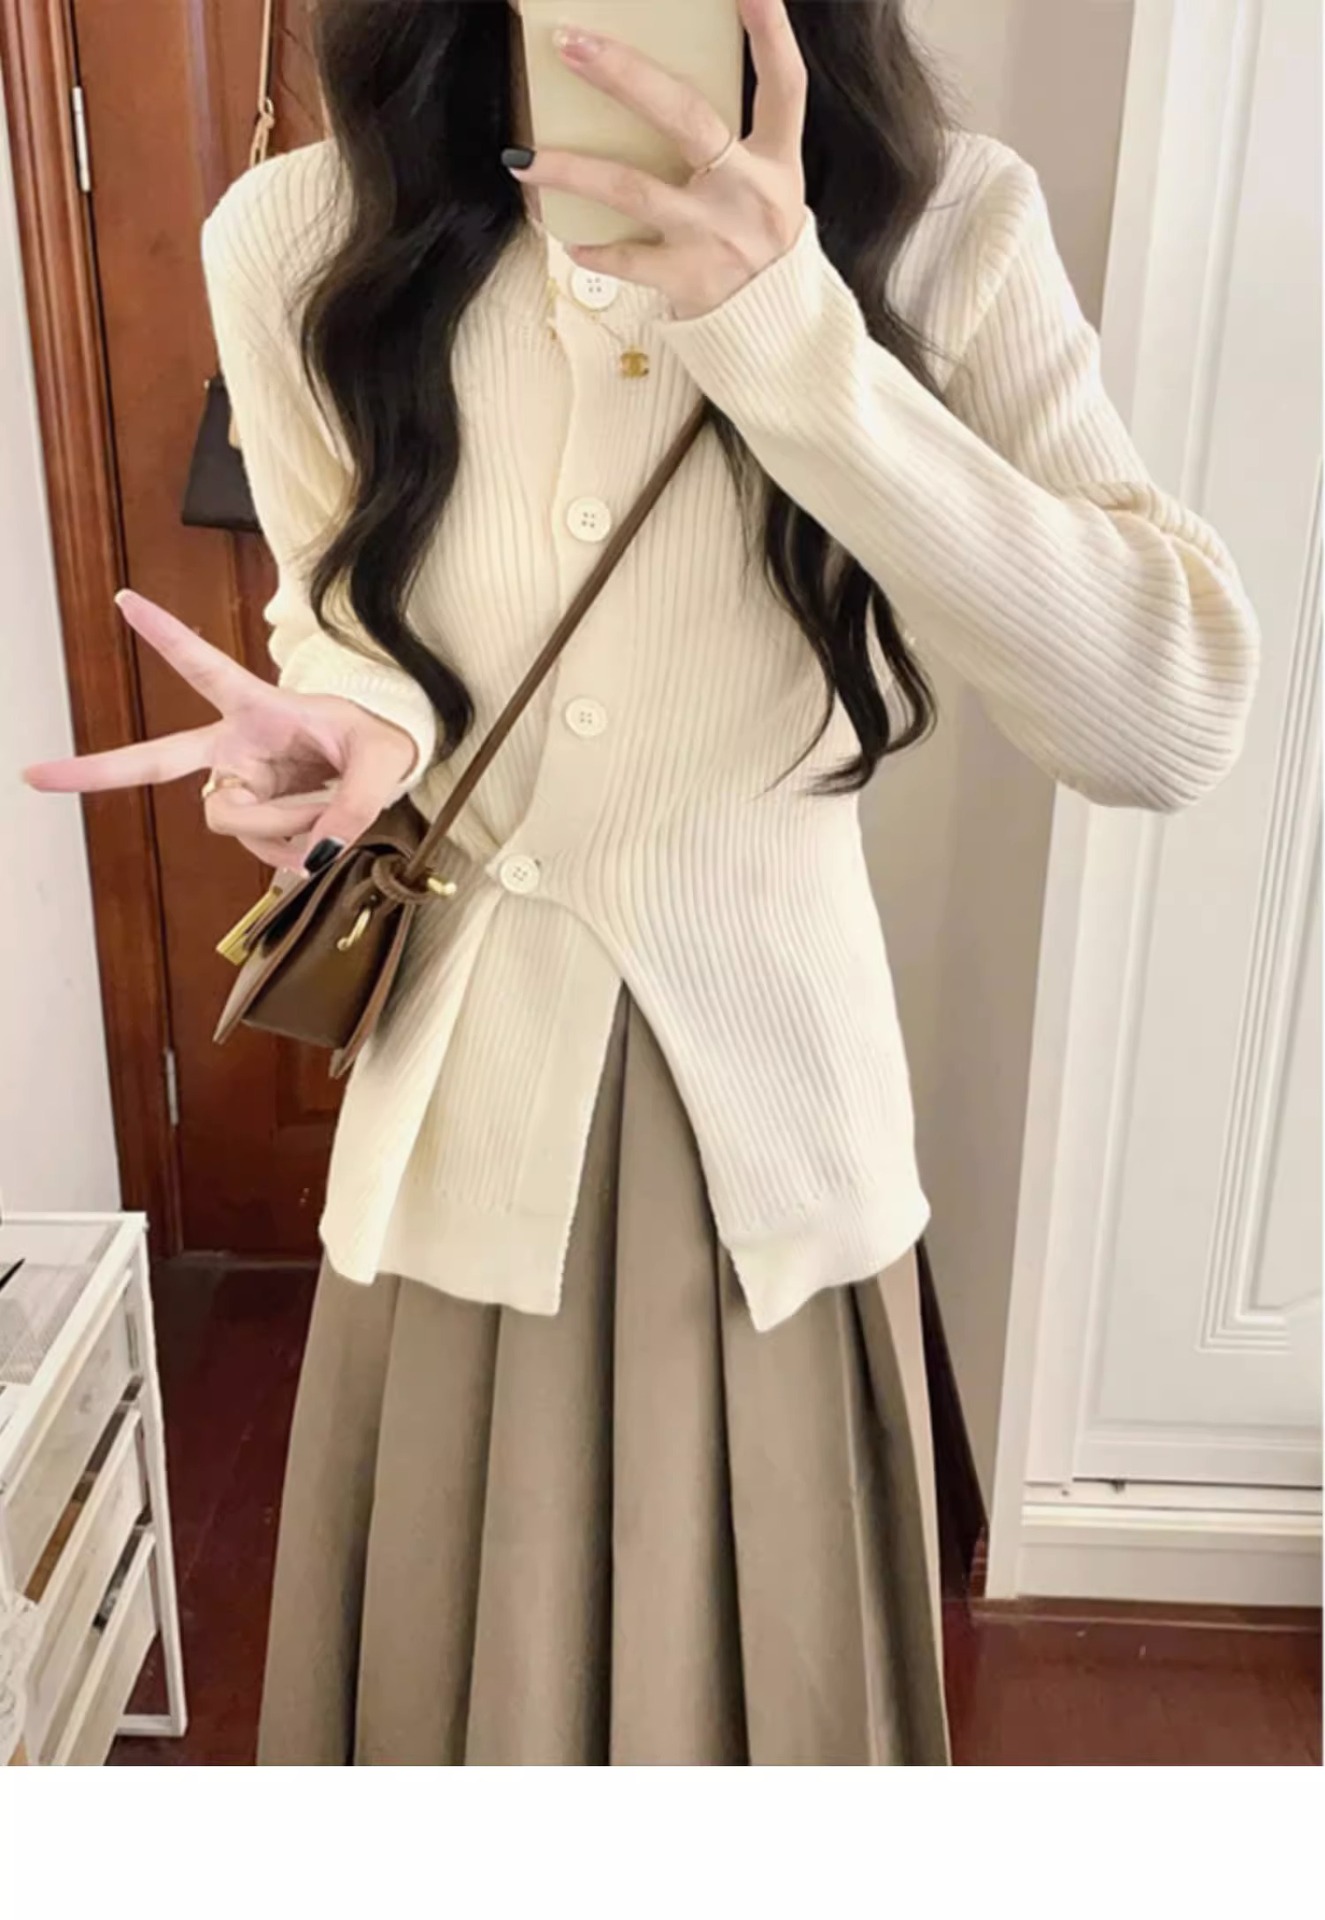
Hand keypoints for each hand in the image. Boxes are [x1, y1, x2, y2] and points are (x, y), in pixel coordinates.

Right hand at [23, 591, 418, 871]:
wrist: (383, 768)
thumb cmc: (379, 743)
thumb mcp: (383, 763)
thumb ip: (355, 805)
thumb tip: (317, 855)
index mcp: (259, 706)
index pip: (208, 668)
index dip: (170, 637)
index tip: (127, 602)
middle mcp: (234, 745)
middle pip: (158, 761)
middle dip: (98, 770)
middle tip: (34, 774)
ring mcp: (237, 784)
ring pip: (229, 820)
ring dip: (283, 826)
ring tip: (327, 809)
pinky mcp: (250, 819)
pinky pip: (258, 849)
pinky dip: (292, 851)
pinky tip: (316, 836)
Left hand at [513, 0, 808, 320]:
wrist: (776, 328)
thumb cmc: (758, 239)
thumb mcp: (766, 184)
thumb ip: (730, 140)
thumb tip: (651, 85)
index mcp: (777, 159)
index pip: (785, 84)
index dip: (771, 32)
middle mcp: (750, 192)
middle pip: (687, 117)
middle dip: (625, 75)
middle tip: (570, 43)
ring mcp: (717, 236)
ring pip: (635, 189)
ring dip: (573, 171)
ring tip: (522, 159)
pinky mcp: (690, 279)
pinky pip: (630, 259)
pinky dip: (595, 249)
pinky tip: (568, 238)